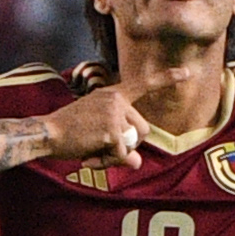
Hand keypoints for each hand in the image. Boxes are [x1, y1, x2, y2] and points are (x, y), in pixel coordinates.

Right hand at [41, 83, 161, 169]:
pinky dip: (107, 162)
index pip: (144, 83)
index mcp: (113, 94)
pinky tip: (89, 157)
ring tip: (94, 154)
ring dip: (116, 157)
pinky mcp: (111, 130)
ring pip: (133, 144)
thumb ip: (121, 146)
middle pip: (143, 130)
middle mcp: (116, 99)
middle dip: (129, 147)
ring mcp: (115, 113)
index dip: (168, 78)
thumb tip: (138, 163)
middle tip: (103, 153)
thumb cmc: (69, 133)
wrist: (46, 133)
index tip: (188, 72)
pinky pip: (121, 155)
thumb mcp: (98, 135)